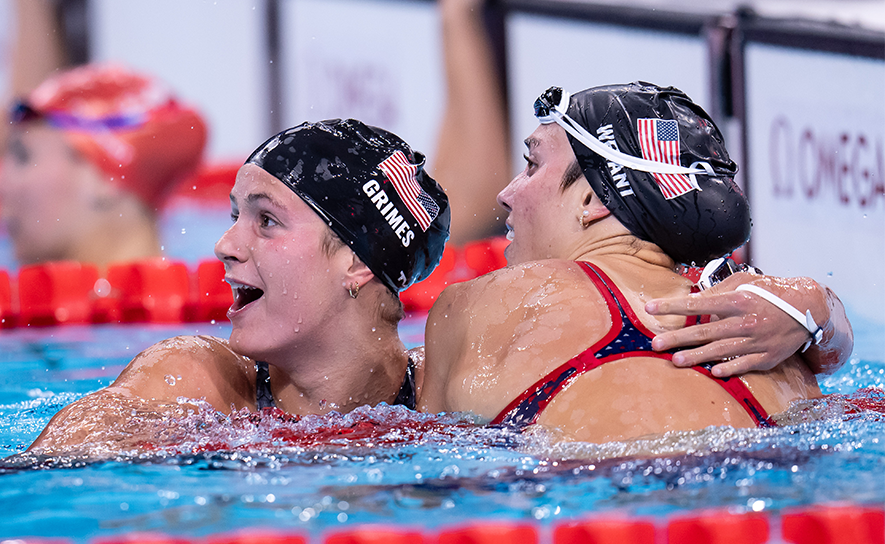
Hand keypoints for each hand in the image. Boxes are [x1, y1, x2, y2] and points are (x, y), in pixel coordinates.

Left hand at [646, 272, 818, 376]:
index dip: (672, 306)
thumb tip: (693, 301)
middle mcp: (744, 322)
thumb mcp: (744, 283)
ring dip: (697, 356)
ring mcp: (756, 341)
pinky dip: (729, 368)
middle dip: (678, 338)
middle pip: (705, 332)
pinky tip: (712, 372)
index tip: (650, 308)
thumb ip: (718, 292)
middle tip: (655, 344)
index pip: (697, 304)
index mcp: (736, 301)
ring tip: (676, 360)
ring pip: (721, 350)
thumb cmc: (770, 293)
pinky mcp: (766, 357)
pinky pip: (744, 364)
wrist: (808, 309)